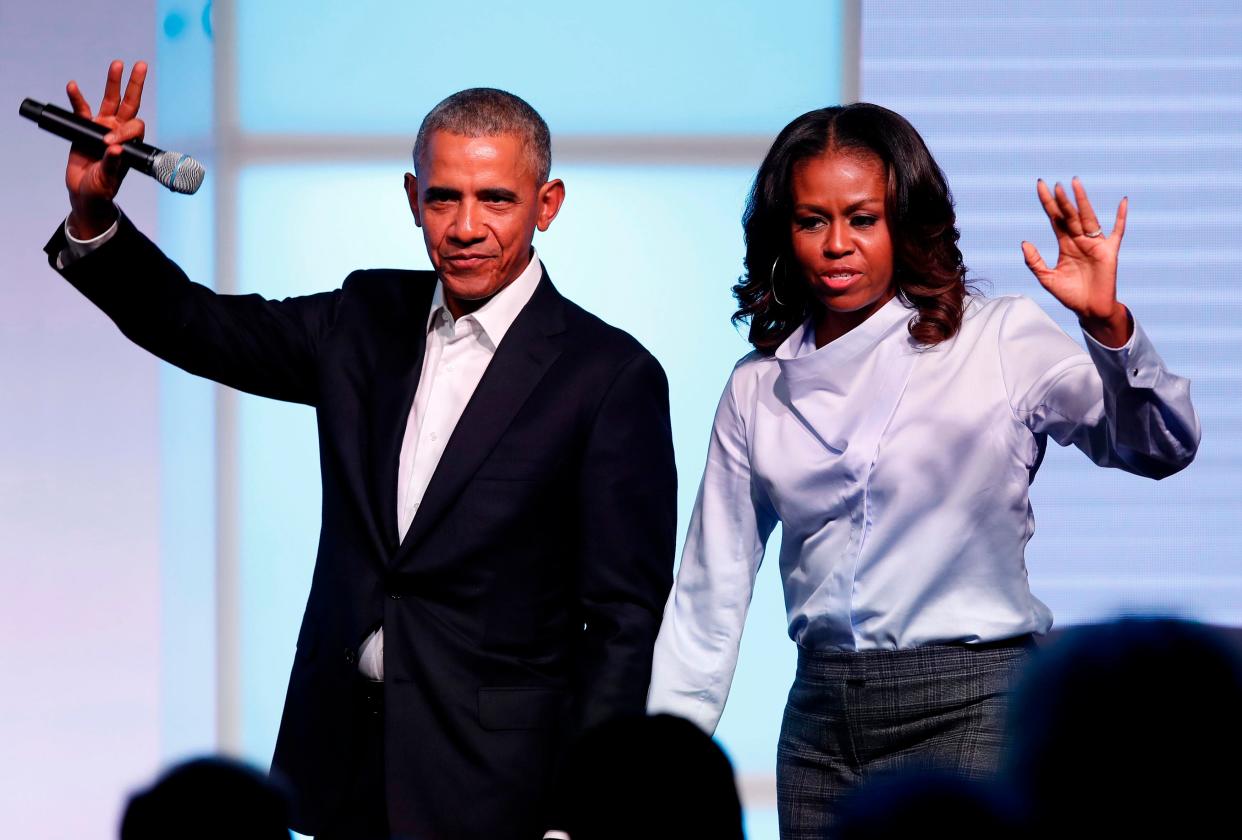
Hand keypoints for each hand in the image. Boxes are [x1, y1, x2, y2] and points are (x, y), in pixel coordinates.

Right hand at [65, 60, 147, 237]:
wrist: (85, 192)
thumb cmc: (102, 188)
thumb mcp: (109, 178)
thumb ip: (112, 164)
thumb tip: (114, 149)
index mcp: (131, 143)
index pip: (134, 126)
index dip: (125, 131)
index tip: (109, 144)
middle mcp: (120, 130)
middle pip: (130, 103)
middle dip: (135, 85)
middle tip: (141, 65)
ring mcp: (103, 126)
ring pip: (110, 100)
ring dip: (113, 83)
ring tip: (117, 64)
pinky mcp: (86, 127)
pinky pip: (82, 109)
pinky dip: (77, 98)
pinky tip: (73, 86)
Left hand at [1021, 177, 1130, 345]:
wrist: (1089, 309)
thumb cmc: (1070, 294)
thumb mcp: (1047, 278)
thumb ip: (1035, 262)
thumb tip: (1024, 242)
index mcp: (1065, 244)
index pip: (1055, 218)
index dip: (1048, 203)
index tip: (1040, 185)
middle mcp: (1080, 240)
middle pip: (1070, 215)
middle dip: (1062, 200)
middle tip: (1055, 184)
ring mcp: (1095, 244)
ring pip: (1088, 218)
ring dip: (1082, 202)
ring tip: (1075, 184)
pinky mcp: (1109, 251)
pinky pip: (1118, 231)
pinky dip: (1121, 217)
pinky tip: (1123, 201)